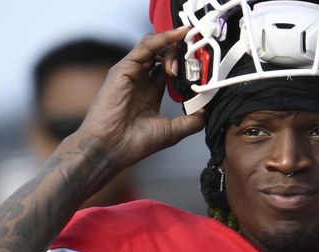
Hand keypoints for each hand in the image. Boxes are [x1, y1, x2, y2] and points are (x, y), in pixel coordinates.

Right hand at [73, 27, 205, 168]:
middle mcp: (140, 81)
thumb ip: (191, 121)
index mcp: (150, 94)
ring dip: (174, 46)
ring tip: (189, 52)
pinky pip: (146, 45)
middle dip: (182, 53)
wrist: (111, 148)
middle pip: (162, 55)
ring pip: (154, 46)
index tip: (203, 68)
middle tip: (197, 60)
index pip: (169, 70)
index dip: (186, 67)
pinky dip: (163, 38)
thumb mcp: (172, 132)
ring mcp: (131, 73)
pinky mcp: (124, 68)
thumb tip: (207, 111)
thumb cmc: (134, 143)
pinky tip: (178, 35)